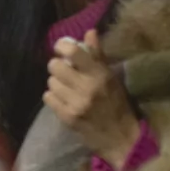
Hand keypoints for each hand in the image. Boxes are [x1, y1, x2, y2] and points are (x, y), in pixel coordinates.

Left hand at [44, 31, 139, 168]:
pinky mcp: (67, 117)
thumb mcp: (111, 77)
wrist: (121, 139)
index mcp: (100, 75)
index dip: (62, 47)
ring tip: (67, 88)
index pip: (73, 52)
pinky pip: (48, 97)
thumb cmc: (117, 104)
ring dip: (56, 83)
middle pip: (54, 66)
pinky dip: (53, 97)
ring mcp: (75, 103)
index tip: (62, 48)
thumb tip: (89, 31)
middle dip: (57, 66)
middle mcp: (87, 87)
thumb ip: (97, 55)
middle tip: (65, 71)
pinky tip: (64, 100)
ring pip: (50, 82)